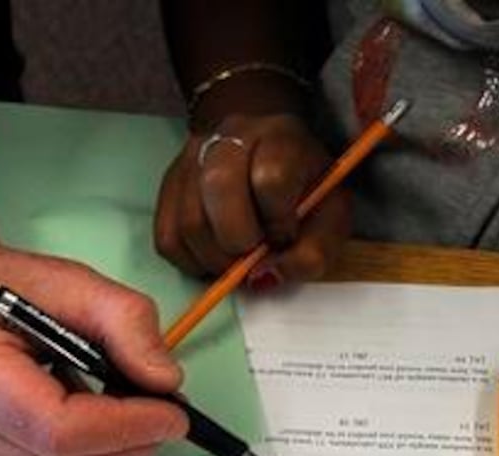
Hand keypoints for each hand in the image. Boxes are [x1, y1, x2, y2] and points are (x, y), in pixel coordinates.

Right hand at [0, 243, 188, 455]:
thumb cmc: (2, 285)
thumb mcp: (72, 282)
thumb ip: (127, 323)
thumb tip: (165, 383)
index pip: (57, 429)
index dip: (123, 428)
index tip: (173, 414)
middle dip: (127, 444)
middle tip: (166, 414)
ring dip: (107, 454)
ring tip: (126, 411)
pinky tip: (87, 420)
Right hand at [154, 113, 350, 285]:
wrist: (265, 150)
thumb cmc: (303, 188)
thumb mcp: (331, 214)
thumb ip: (315, 249)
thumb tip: (266, 275)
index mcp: (280, 137)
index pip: (271, 177)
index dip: (278, 220)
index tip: (286, 234)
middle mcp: (229, 138)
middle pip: (219, 188)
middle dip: (239, 241)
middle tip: (254, 256)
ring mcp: (191, 160)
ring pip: (189, 221)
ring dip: (215, 258)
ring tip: (236, 260)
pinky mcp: (168, 186)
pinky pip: (167, 238)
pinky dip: (191, 261)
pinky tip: (214, 257)